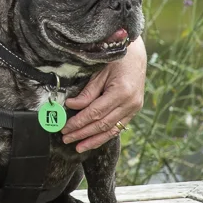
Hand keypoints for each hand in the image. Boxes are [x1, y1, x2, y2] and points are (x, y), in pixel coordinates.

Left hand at [60, 38, 146, 152]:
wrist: (137, 55)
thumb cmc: (116, 60)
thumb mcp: (100, 72)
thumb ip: (88, 92)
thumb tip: (72, 106)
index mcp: (121, 92)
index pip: (95, 112)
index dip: (79, 121)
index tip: (65, 127)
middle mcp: (130, 103)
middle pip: (102, 124)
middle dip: (83, 133)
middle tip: (66, 138)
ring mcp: (134, 108)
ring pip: (111, 129)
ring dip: (93, 140)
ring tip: (79, 147)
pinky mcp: (134, 111)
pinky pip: (118, 127)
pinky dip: (105, 135)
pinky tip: (93, 141)